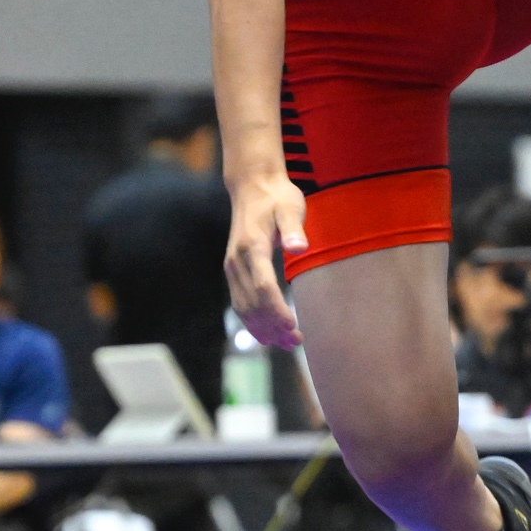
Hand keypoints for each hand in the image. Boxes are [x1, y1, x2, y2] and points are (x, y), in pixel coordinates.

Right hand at [225, 171, 306, 347]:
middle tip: (297, 342)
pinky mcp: (234, 271)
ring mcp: (232, 268)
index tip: (293, 326)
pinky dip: (253, 322)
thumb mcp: (290, 207)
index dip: (277, 309)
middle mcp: (237, 261)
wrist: (252, 186)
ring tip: (288, 344)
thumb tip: (298, 247)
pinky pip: (240, 303)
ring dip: (264, 329)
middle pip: (253, 303)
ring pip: (244, 307)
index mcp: (252, 247)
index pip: (263, 286)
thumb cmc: (277, 197)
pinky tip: (269, 334)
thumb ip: (294, 228)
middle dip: (274, 326)